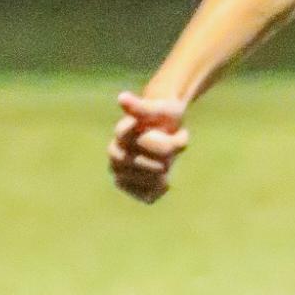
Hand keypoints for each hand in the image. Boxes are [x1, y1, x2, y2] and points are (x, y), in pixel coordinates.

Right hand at [108, 90, 189, 204]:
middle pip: (156, 167)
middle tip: (173, 143)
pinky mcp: (127, 187)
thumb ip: (141, 106)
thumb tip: (121, 98)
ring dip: (166, 170)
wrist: (163, 124)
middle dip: (170, 156)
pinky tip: (162, 175)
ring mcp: (119, 171)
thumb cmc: (163, 114)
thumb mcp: (160, 107)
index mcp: (121, 134)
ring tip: (166, 157)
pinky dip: (161, 187)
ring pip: (152, 182)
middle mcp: (115, 154)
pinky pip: (148, 196)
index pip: (151, 147)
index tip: (179, 132)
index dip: (170, 144)